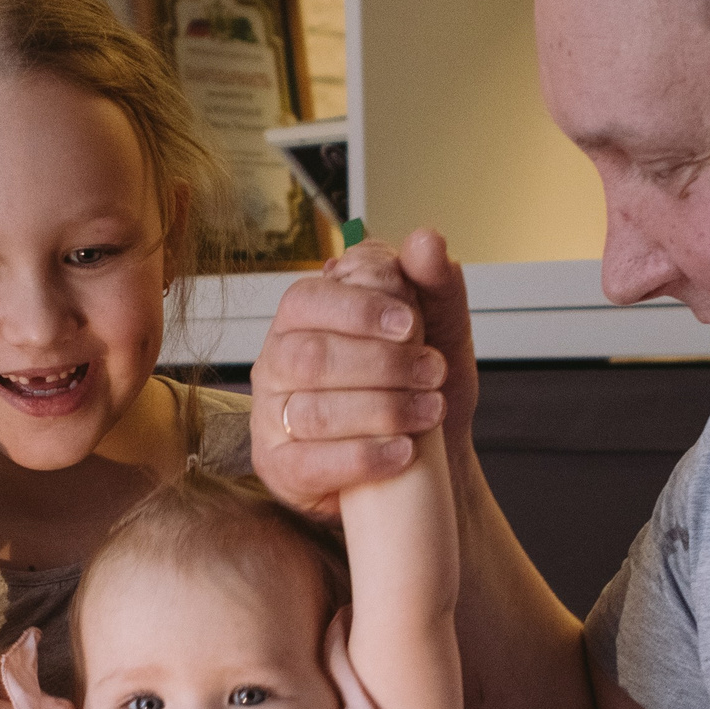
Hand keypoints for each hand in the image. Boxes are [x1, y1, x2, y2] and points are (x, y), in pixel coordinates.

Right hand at [252, 230, 477, 519]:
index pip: (307, 300)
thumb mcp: (438, 330)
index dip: (357, 309)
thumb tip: (425, 239)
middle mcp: (275, 365)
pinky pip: (309, 463)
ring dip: (381, 409)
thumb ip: (433, 284)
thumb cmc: (418, 388)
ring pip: (312, 411)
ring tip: (430, 410)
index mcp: (302, 320)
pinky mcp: (279, 469)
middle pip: (310, 356)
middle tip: (433, 372)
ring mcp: (271, 419)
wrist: (426, 465)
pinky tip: (401, 452)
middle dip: (381, 364)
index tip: (410, 323)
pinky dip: (363, 456)